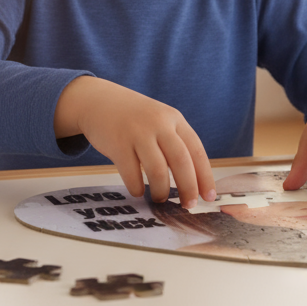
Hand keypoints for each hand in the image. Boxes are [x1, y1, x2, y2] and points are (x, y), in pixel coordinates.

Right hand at [54, 77, 215, 207]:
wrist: (98, 100)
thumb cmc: (134, 118)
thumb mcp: (160, 120)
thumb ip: (175, 143)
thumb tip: (192, 182)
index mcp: (175, 119)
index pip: (197, 151)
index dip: (205, 176)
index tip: (208, 197)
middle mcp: (158, 124)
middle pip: (180, 161)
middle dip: (188, 187)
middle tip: (188, 205)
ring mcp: (137, 133)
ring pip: (157, 170)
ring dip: (161, 190)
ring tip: (159, 198)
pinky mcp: (117, 144)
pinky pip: (131, 174)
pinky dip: (137, 188)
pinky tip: (138, 190)